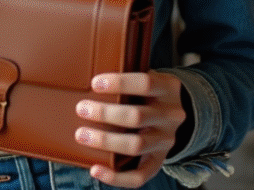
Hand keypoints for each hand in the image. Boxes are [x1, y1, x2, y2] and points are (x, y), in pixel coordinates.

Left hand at [74, 71, 186, 187]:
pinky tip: (95, 170)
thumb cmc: (148, 93)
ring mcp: (166, 141)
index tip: (94, 84)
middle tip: (82, 109)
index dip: (119, 83)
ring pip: (136, 145)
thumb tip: (89, 81)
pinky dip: (116, 177)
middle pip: (137, 116)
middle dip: (105, 113)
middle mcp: (171, 116)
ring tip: (82, 135)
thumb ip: (127, 76)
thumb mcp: (147, 78)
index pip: (146, 83)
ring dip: (105, 141)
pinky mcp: (159, 161)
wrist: (172, 115)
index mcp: (169, 89)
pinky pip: (139, 176)